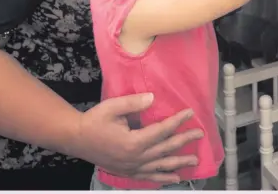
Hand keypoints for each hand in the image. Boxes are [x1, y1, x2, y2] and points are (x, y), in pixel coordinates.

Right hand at [71, 93, 202, 183]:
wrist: (77, 139)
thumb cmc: (94, 120)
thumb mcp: (112, 107)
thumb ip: (134, 103)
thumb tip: (153, 98)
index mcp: (134, 141)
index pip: (162, 130)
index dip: (177, 121)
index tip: (190, 113)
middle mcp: (137, 158)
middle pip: (166, 149)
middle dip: (184, 141)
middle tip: (200, 134)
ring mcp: (133, 167)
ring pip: (161, 166)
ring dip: (179, 163)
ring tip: (194, 161)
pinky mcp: (128, 172)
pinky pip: (150, 177)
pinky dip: (163, 178)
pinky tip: (174, 179)